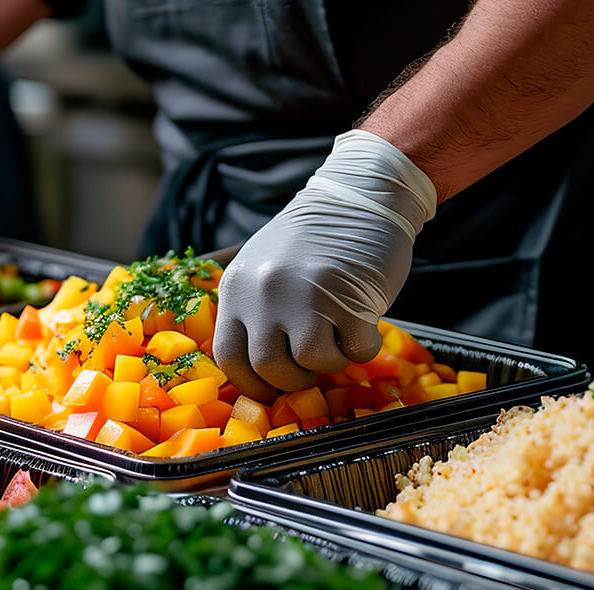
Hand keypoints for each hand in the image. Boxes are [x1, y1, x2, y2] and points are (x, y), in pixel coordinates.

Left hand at [212, 130, 436, 401]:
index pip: (229, 357)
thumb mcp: (261, 269)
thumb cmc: (311, 240)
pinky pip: (355, 351)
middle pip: (269, 368)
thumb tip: (256, 370)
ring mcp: (306, 296)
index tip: (271, 388)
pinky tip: (364, 328)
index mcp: (237, 288)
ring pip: (312, 363)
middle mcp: (264, 293)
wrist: (359, 197)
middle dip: (293, 379)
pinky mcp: (351, 300)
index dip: (251, 384)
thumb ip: (251, 310)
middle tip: (311, 365)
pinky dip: (362, 349)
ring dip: (330, 362)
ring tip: (338, 338)